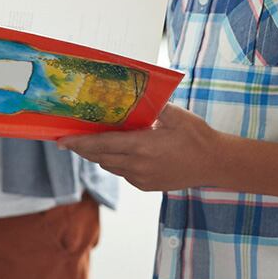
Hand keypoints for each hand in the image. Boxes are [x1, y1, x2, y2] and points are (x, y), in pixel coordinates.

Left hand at [59, 105, 225, 192]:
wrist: (216, 164)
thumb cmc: (198, 136)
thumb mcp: (176, 114)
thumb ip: (154, 105)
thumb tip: (136, 92)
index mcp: (143, 146)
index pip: (101, 145)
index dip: (79, 143)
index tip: (61, 140)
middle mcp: (138, 166)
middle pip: (100, 158)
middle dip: (83, 149)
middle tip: (70, 139)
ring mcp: (142, 179)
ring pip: (110, 166)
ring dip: (100, 155)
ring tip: (92, 143)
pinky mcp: (147, 186)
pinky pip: (124, 174)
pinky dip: (116, 163)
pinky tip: (121, 152)